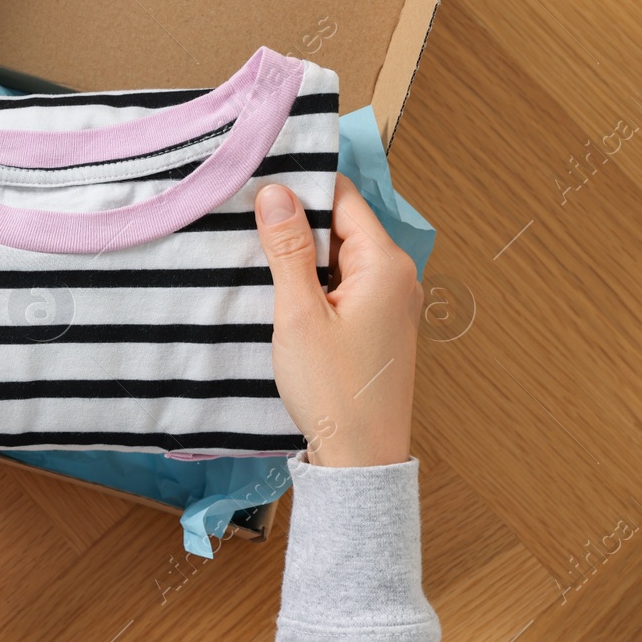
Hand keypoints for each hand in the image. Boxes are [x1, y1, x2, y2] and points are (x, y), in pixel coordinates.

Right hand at [256, 174, 420, 467]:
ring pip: (339, 256)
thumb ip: (288, 250)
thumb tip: (276, 192)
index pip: (343, 199)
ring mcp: (390, 303)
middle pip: (341, 225)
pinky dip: (313, 282)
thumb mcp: (299, 314)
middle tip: (245, 221)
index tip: (257, 185)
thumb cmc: (333, 389)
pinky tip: (280, 292)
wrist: (359, 459)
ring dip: (301, 256)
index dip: (301, 188)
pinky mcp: (377, 325)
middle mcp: (398, 277)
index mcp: (386, 265)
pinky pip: (343, 284)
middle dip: (297, 223)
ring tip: (255, 255)